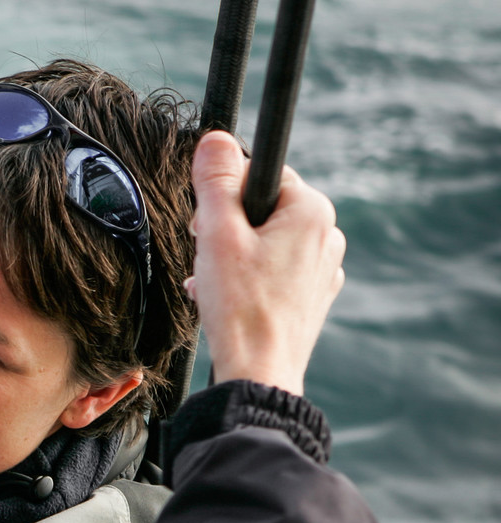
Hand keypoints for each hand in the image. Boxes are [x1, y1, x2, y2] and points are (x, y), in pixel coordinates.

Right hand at [183, 130, 345, 395]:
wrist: (258, 373)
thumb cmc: (240, 307)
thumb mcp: (217, 234)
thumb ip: (217, 181)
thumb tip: (216, 139)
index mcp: (312, 211)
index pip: (261, 174)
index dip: (223, 195)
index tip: (203, 223)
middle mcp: (329, 235)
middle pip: (264, 209)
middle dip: (227, 230)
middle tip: (204, 257)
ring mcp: (325, 269)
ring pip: (268, 243)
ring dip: (233, 258)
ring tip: (212, 286)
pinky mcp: (314, 298)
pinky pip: (277, 273)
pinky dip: (249, 281)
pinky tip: (229, 303)